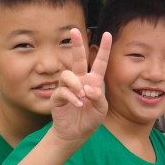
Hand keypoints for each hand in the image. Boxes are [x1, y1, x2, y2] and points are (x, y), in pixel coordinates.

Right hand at [49, 29, 110, 148]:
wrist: (76, 134)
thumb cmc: (90, 119)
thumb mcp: (101, 109)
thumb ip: (98, 97)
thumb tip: (89, 87)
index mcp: (93, 81)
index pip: (99, 62)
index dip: (103, 49)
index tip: (107, 35)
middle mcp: (80, 80)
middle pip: (77, 59)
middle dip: (77, 44)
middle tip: (74, 30)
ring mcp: (68, 88)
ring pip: (67, 75)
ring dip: (75, 84)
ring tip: (82, 96)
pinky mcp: (58, 97)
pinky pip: (62, 91)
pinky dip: (72, 97)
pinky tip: (78, 104)